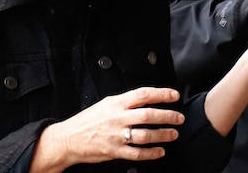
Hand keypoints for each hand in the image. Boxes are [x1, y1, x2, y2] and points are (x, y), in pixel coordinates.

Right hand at [32, 87, 183, 170]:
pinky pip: (136, 153)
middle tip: (179, 118)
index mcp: (116, 103)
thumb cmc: (88, 120)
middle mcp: (117, 118)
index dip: (162, 94)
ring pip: (145, 135)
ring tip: (173, 134)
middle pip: (148, 115)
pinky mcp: (114, 151)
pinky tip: (160, 151)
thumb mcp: (106, 103)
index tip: (174, 96)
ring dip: (163, 135)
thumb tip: (147, 98)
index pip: (143, 94)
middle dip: (168, 116)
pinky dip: (151, 153)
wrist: (68, 139)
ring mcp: (116, 136)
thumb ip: (126, 101)